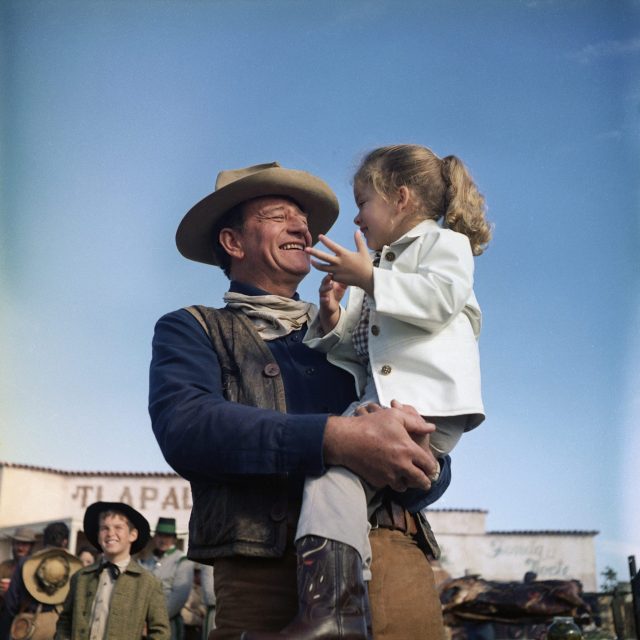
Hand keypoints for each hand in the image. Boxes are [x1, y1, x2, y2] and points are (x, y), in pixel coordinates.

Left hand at [306, 232, 373, 294]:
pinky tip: (326, 270)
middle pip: (323, 257)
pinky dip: (328, 272)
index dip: (325, 241)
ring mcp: (337, 271)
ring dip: (316, 264)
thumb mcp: (363, 251)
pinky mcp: (337, 278)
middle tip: (306, 249)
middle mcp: (339, 262)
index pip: (332, 246)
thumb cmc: (366, 265)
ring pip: (323, 268)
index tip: (319, 236)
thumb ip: (358, 241)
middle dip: (314, 252)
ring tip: (311, 261)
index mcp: (344, 254)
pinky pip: (330, 275)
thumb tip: (357, 231)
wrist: (367, 279)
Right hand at [318, 274, 346, 333]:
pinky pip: (322, 300)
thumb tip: (353, 273)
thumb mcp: (341, 287)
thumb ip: (345, 281)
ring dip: (326, 288)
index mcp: (328, 282)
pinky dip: (324, 299)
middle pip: (324, 281)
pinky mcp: (323, 302)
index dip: (330, 272)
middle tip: (330, 275)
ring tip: (331, 286)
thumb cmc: (336, 294)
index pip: (328, 276)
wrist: (332, 307)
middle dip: (326, 278)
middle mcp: (324, 287)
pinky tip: (327, 299)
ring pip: (322, 290)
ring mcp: (323, 294)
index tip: (334, 268)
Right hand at [323, 403, 437, 491]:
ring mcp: (389, 475)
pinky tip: (391, 475)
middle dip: (425, 482)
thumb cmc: (371, 425)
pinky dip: (392, 482)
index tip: (432, 468)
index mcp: (408, 450)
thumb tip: (431, 428)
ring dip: (408, 483)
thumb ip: (416, 423)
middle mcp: (401, 466)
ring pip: (405, 487)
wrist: (347, 440)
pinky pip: (389, 485)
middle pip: (420, 481)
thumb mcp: (395, 416)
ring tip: (408, 478)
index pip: (428, 465)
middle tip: (425, 481)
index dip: (432, 468)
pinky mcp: (378, 480)